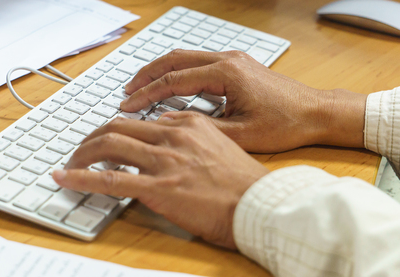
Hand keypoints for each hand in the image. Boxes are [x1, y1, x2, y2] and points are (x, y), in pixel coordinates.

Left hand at [53, 116, 268, 248]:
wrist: (259, 205)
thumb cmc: (244, 181)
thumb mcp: (221, 144)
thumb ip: (192, 134)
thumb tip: (168, 129)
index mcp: (188, 125)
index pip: (140, 121)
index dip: (117, 129)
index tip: (107, 138)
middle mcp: (173, 137)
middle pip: (118, 126)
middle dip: (93, 136)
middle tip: (82, 148)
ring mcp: (164, 162)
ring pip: (109, 145)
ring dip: (83, 152)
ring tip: (71, 161)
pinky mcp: (158, 189)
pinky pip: (110, 179)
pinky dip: (81, 177)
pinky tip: (65, 177)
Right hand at [121, 50, 366, 152]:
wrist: (315, 112)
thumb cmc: (285, 123)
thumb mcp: (242, 135)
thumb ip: (205, 129)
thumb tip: (172, 129)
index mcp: (226, 73)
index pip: (174, 81)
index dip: (147, 95)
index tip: (128, 106)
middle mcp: (227, 60)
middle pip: (174, 59)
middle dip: (147, 75)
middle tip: (127, 91)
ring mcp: (232, 59)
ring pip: (185, 57)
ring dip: (161, 70)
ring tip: (141, 87)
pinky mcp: (236, 65)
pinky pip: (198, 62)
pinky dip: (178, 72)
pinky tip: (171, 86)